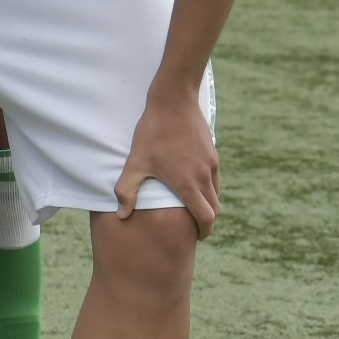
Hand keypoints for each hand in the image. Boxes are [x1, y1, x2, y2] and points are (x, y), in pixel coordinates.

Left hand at [114, 84, 222, 237]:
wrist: (174, 102)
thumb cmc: (152, 133)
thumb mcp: (135, 162)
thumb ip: (127, 190)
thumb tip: (122, 215)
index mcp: (188, 184)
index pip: (206, 218)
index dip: (203, 231)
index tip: (196, 236)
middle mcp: (204, 177)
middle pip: (215, 210)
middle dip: (206, 222)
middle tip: (194, 226)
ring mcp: (211, 165)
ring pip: (217, 194)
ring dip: (208, 205)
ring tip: (193, 207)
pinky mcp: (213, 154)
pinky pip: (216, 179)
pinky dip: (210, 189)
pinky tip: (194, 185)